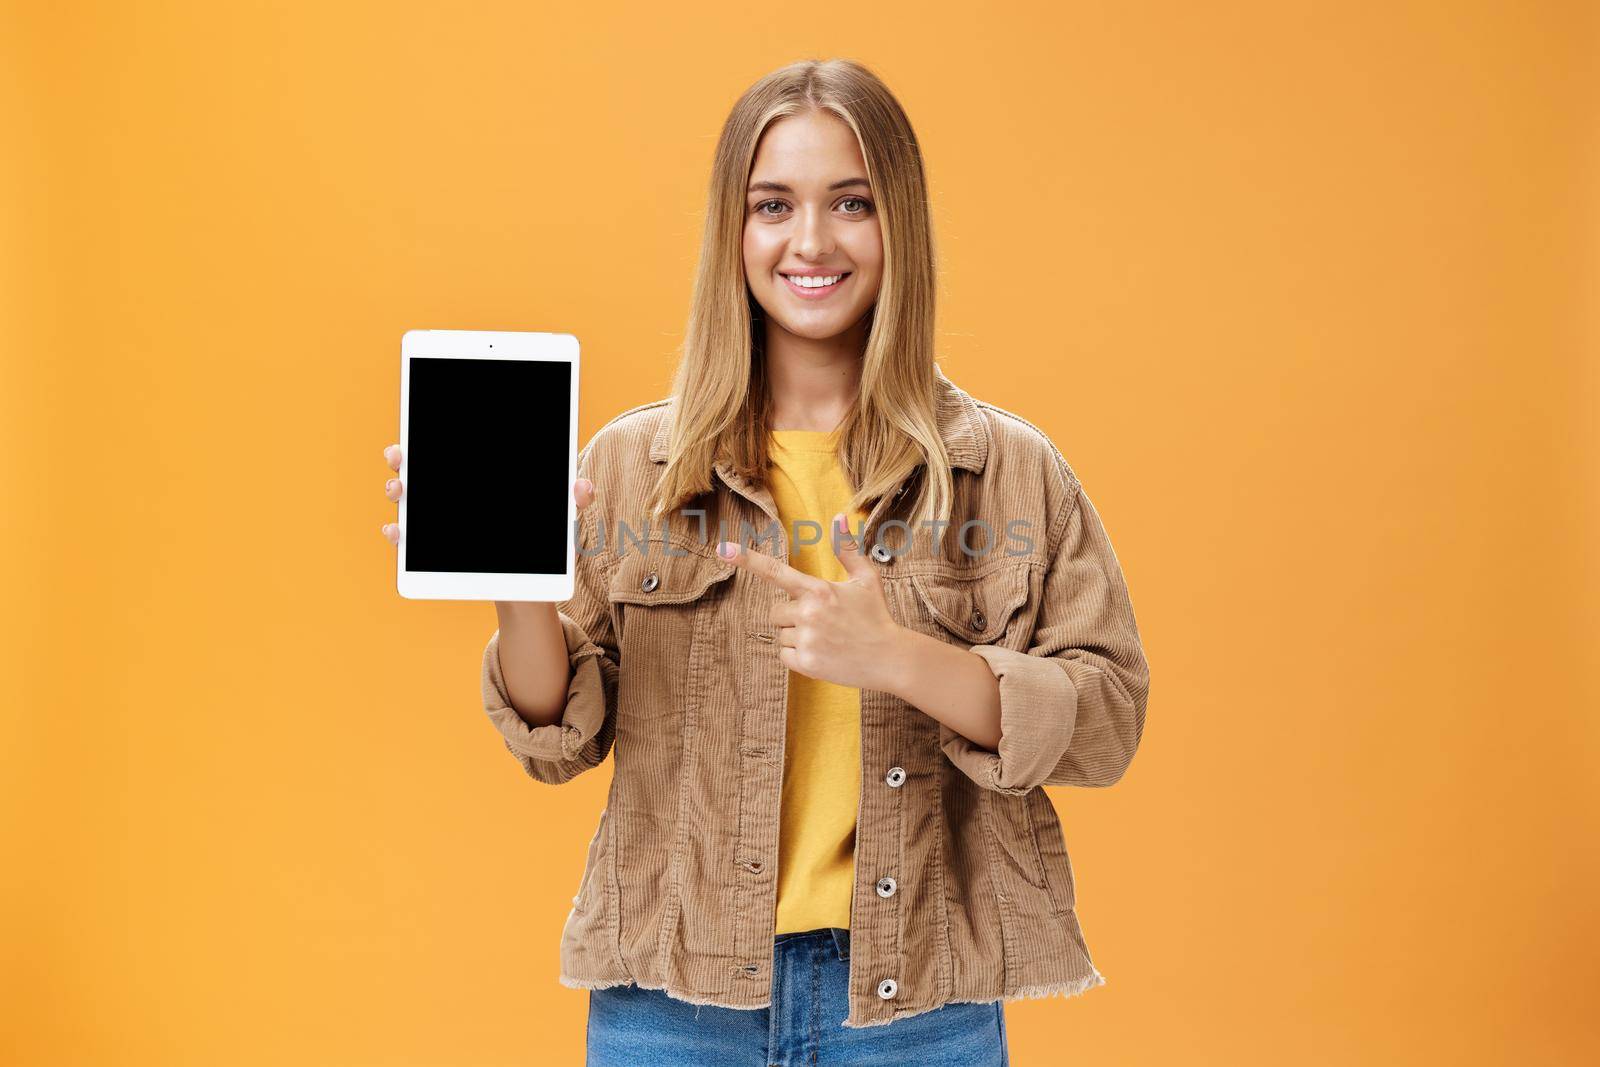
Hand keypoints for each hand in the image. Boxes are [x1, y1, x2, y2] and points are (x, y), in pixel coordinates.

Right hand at [379, 442, 596, 606]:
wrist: (531, 583)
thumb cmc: (544, 539)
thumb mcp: (560, 517)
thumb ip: (573, 499)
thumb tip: (583, 487)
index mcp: (479, 477)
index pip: (449, 448)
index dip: (430, 435)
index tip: (419, 434)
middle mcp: (452, 494)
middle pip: (420, 468)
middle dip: (403, 458)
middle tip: (400, 457)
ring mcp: (438, 522)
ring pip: (410, 499)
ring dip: (398, 490)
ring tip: (399, 490)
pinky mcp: (433, 552)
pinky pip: (409, 539)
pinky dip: (398, 532)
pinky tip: (396, 530)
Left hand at [720, 513, 908, 692]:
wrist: (891, 658)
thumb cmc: (876, 615)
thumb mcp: (866, 578)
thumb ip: (847, 549)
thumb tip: (839, 517)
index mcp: (818, 590)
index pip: (775, 572)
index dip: (747, 560)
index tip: (723, 550)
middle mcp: (809, 613)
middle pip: (774, 612)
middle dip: (790, 616)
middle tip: (820, 621)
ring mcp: (807, 640)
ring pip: (780, 635)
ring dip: (796, 637)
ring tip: (826, 638)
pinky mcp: (806, 664)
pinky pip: (784, 656)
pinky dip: (798, 656)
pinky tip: (822, 653)